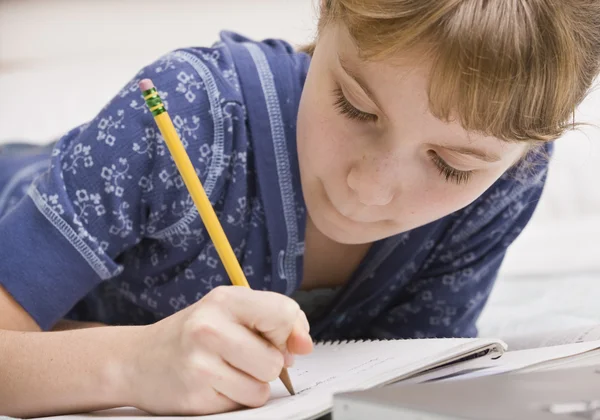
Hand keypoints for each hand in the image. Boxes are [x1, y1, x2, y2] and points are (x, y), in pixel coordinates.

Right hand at [123, 286, 312, 414]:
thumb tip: (304, 345)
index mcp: (225, 299)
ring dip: (252, 385)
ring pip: (262, 388)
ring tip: (226, 371)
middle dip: (267, 365)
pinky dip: (235, 399)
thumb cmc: (192, 335)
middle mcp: (210, 327)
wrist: (136, 360)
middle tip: (242, 357)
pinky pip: (242, 405)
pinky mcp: (196, 396)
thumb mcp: (229, 312)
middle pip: (276, 360)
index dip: (290, 333)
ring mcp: (201, 363)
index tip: (279, 340)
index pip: (284, 314)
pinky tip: (214, 385)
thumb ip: (274, 321)